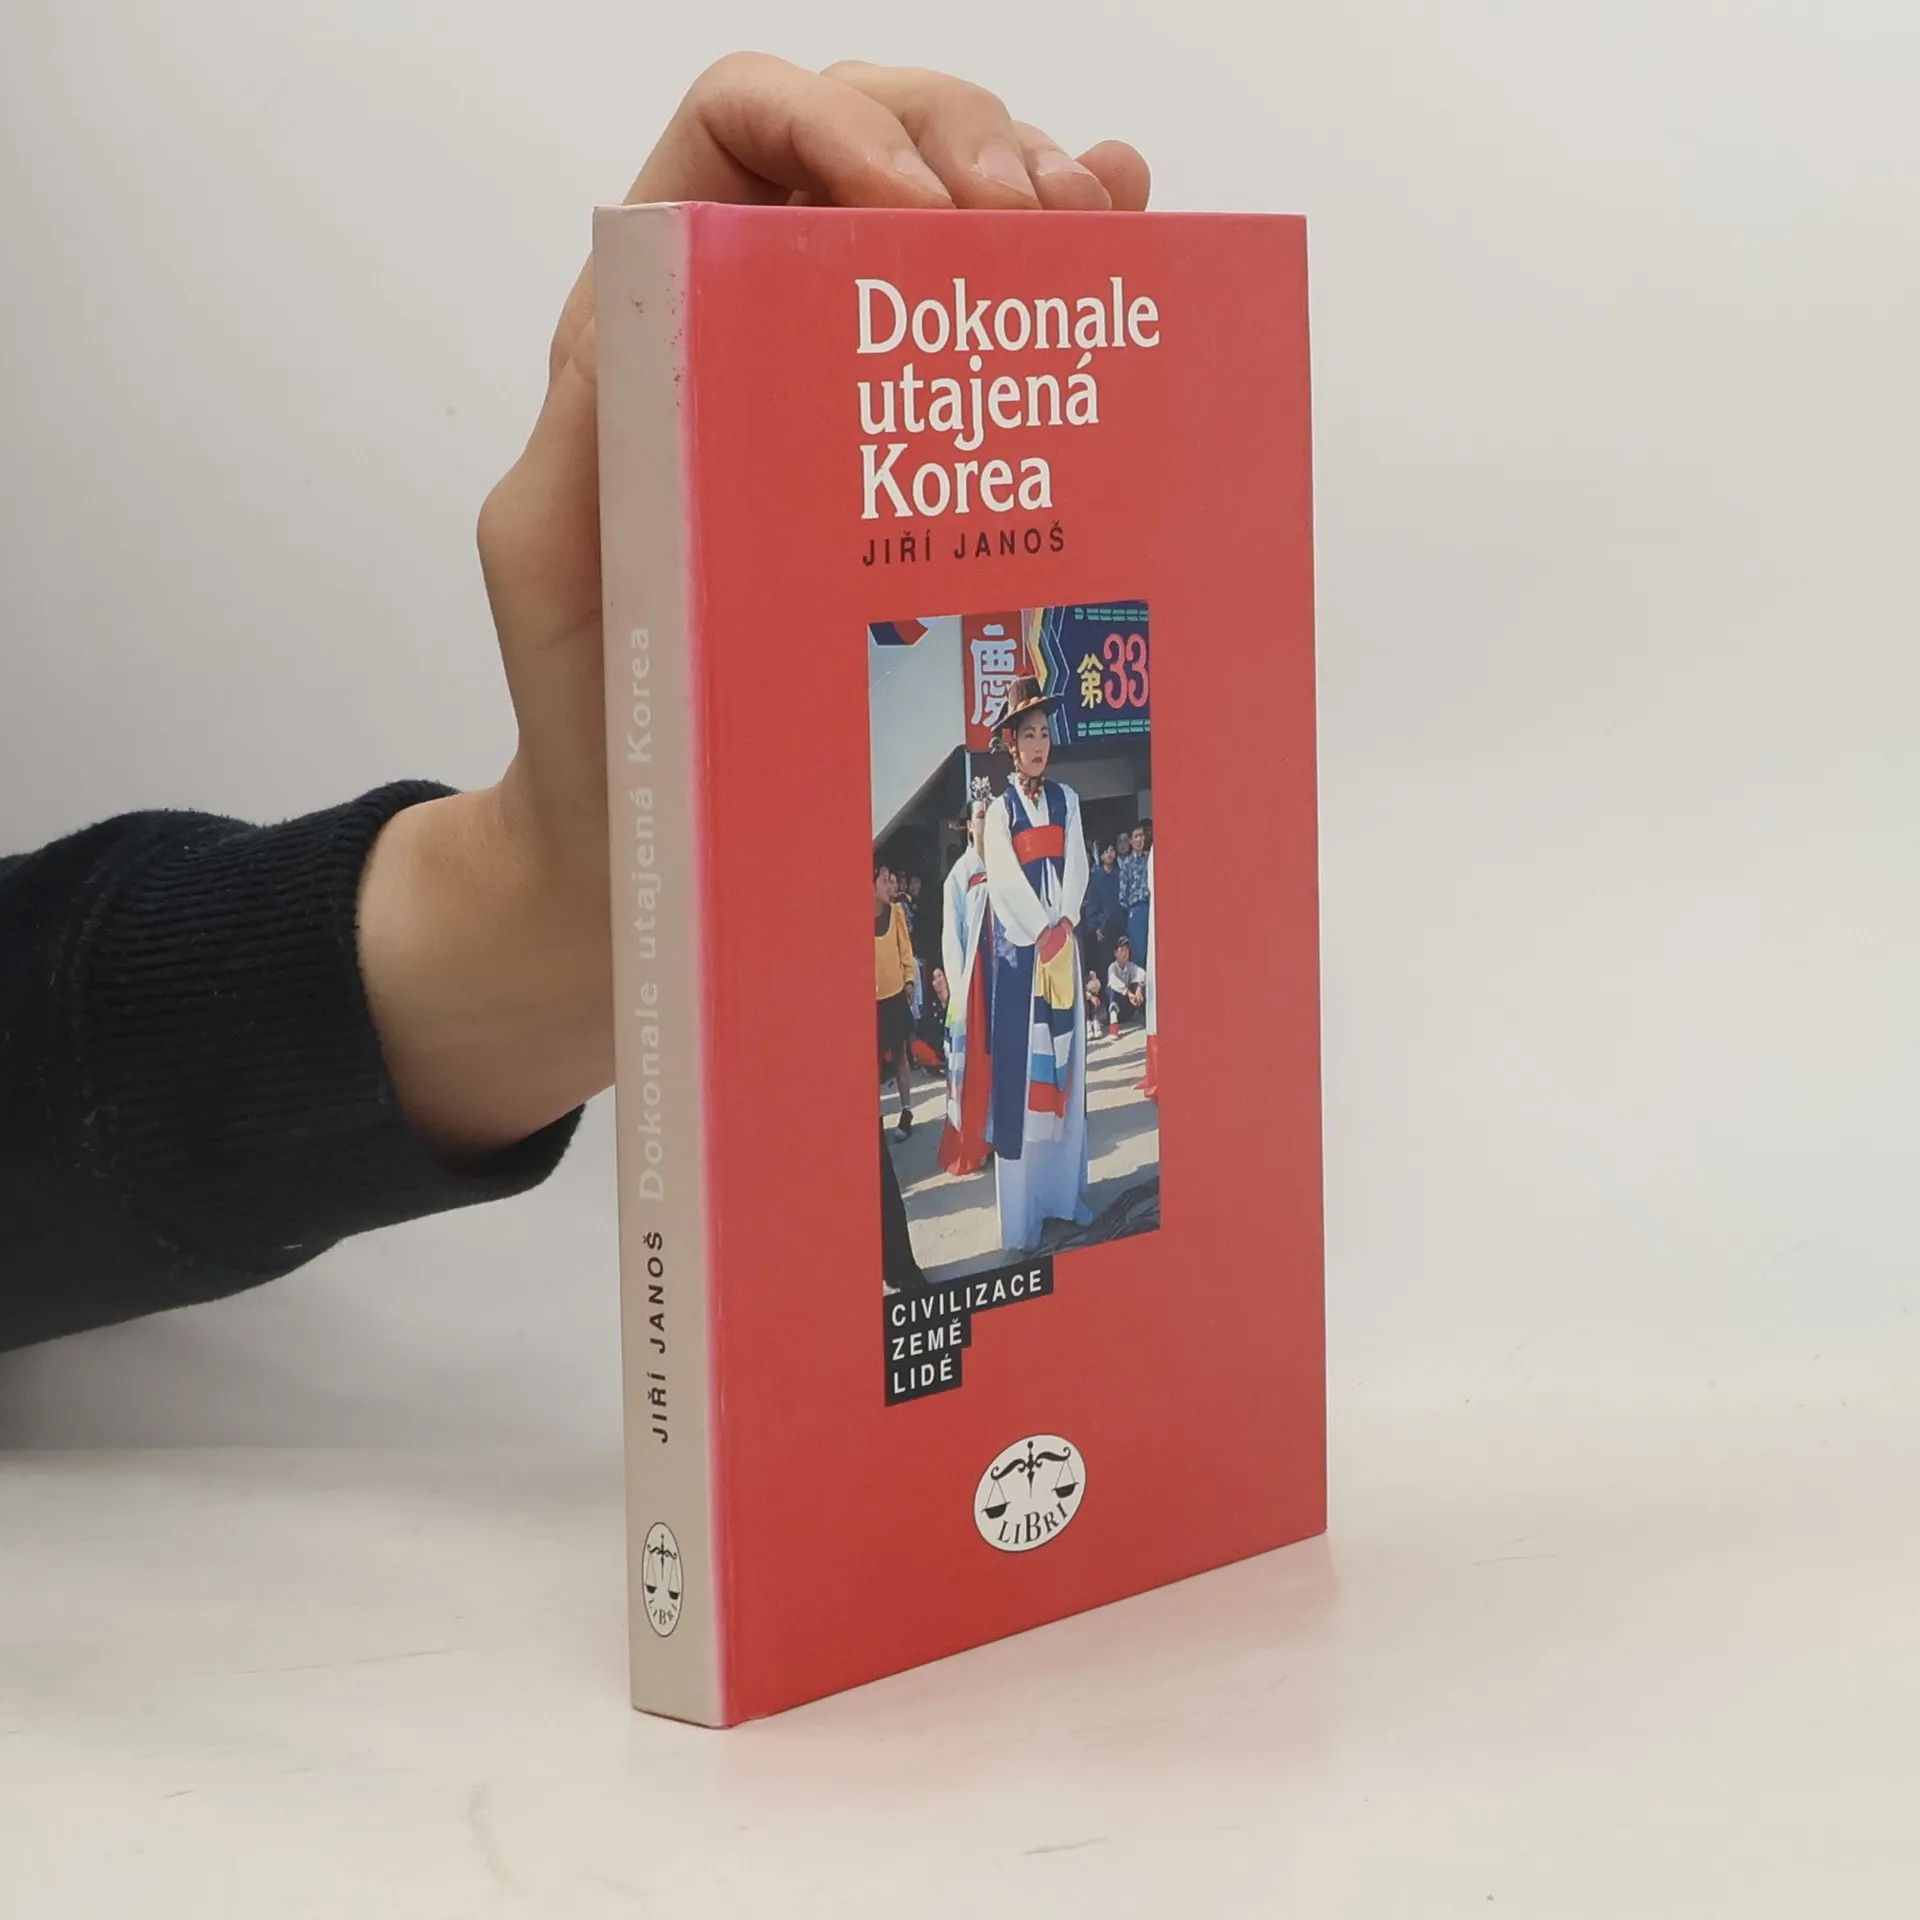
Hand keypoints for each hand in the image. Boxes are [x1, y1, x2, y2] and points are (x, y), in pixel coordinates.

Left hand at [355, 57, 1148, 1158]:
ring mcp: (849, 393)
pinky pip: (995, 327)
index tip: (914, 212)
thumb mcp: (558, 558)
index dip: (833, 119)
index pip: (736, 135)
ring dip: (1031, 182)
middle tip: (1031, 226)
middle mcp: (756, 331)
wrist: (646, 846)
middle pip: (865, 136)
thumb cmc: (598, 713)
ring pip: (947, 205)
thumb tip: (667, 296)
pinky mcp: (921, 467)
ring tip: (1096, 227)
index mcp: (660, 327)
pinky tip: (1121, 245)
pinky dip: (1072, 257)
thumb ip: (591, 425)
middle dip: (960, 140)